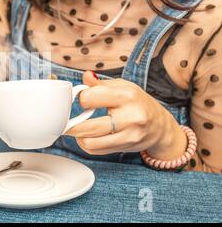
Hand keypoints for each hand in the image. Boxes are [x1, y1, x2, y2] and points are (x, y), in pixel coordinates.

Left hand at [65, 71, 186, 160]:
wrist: (160, 126)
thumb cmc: (138, 103)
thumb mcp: (123, 87)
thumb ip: (100, 84)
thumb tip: (85, 76)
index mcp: (126, 96)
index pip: (90, 98)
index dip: (81, 98)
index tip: (82, 99)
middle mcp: (130, 117)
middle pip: (88, 126)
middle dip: (71, 124)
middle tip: (66, 120)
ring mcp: (128, 135)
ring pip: (90, 142)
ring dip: (78, 136)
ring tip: (76, 129)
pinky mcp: (124, 148)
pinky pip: (96, 150)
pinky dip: (86, 144)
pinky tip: (87, 136)